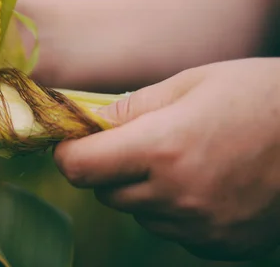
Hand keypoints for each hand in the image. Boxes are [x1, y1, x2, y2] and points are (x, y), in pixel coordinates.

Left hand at [54, 58, 279, 259]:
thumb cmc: (260, 96)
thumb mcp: (191, 83)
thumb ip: (131, 107)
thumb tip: (89, 120)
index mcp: (162, 149)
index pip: (79, 167)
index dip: (68, 152)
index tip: (73, 140)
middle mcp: (177, 197)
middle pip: (105, 192)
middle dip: (108, 168)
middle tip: (136, 141)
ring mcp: (201, 228)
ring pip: (139, 212)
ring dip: (143, 189)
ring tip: (183, 158)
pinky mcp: (221, 245)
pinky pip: (173, 230)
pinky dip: (174, 209)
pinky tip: (205, 181)